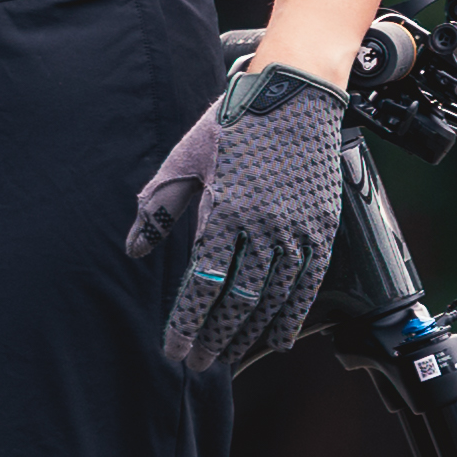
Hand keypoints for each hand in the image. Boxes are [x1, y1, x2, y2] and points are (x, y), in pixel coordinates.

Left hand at [121, 63, 354, 374]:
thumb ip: (159, 208)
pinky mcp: (321, 229)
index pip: (202, 287)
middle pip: (237, 302)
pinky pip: (307, 285)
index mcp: (224, 213)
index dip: (187, 324)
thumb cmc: (233, 123)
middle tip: (198, 362)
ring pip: (273, 301)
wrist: (294, 94)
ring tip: (228, 356)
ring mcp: (297, 231)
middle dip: (214, 338)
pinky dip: (291, 317)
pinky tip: (277, 339)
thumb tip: (134, 249)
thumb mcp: (185, 161)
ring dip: (249, 335)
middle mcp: (263, 229)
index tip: (174, 349)